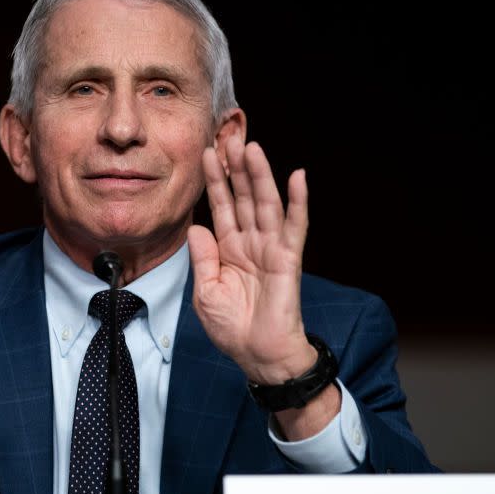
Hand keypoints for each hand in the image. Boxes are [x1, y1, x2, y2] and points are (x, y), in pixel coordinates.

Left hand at [188, 132, 316, 384]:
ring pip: (265, 204)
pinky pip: (294, 226)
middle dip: (235, 168)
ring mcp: (271, 248)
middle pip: (242, 197)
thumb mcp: (205, 292)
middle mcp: (250, 242)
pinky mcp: (288, 259)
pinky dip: (298, 201)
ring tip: (251, 148)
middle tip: (226, 138)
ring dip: (259, 176)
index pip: (219, 206)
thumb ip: (203, 258)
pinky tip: (297, 177)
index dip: (213, 181)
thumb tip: (197, 227)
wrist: (258, 356)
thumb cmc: (233, 329)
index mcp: (228, 249)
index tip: (205, 154)